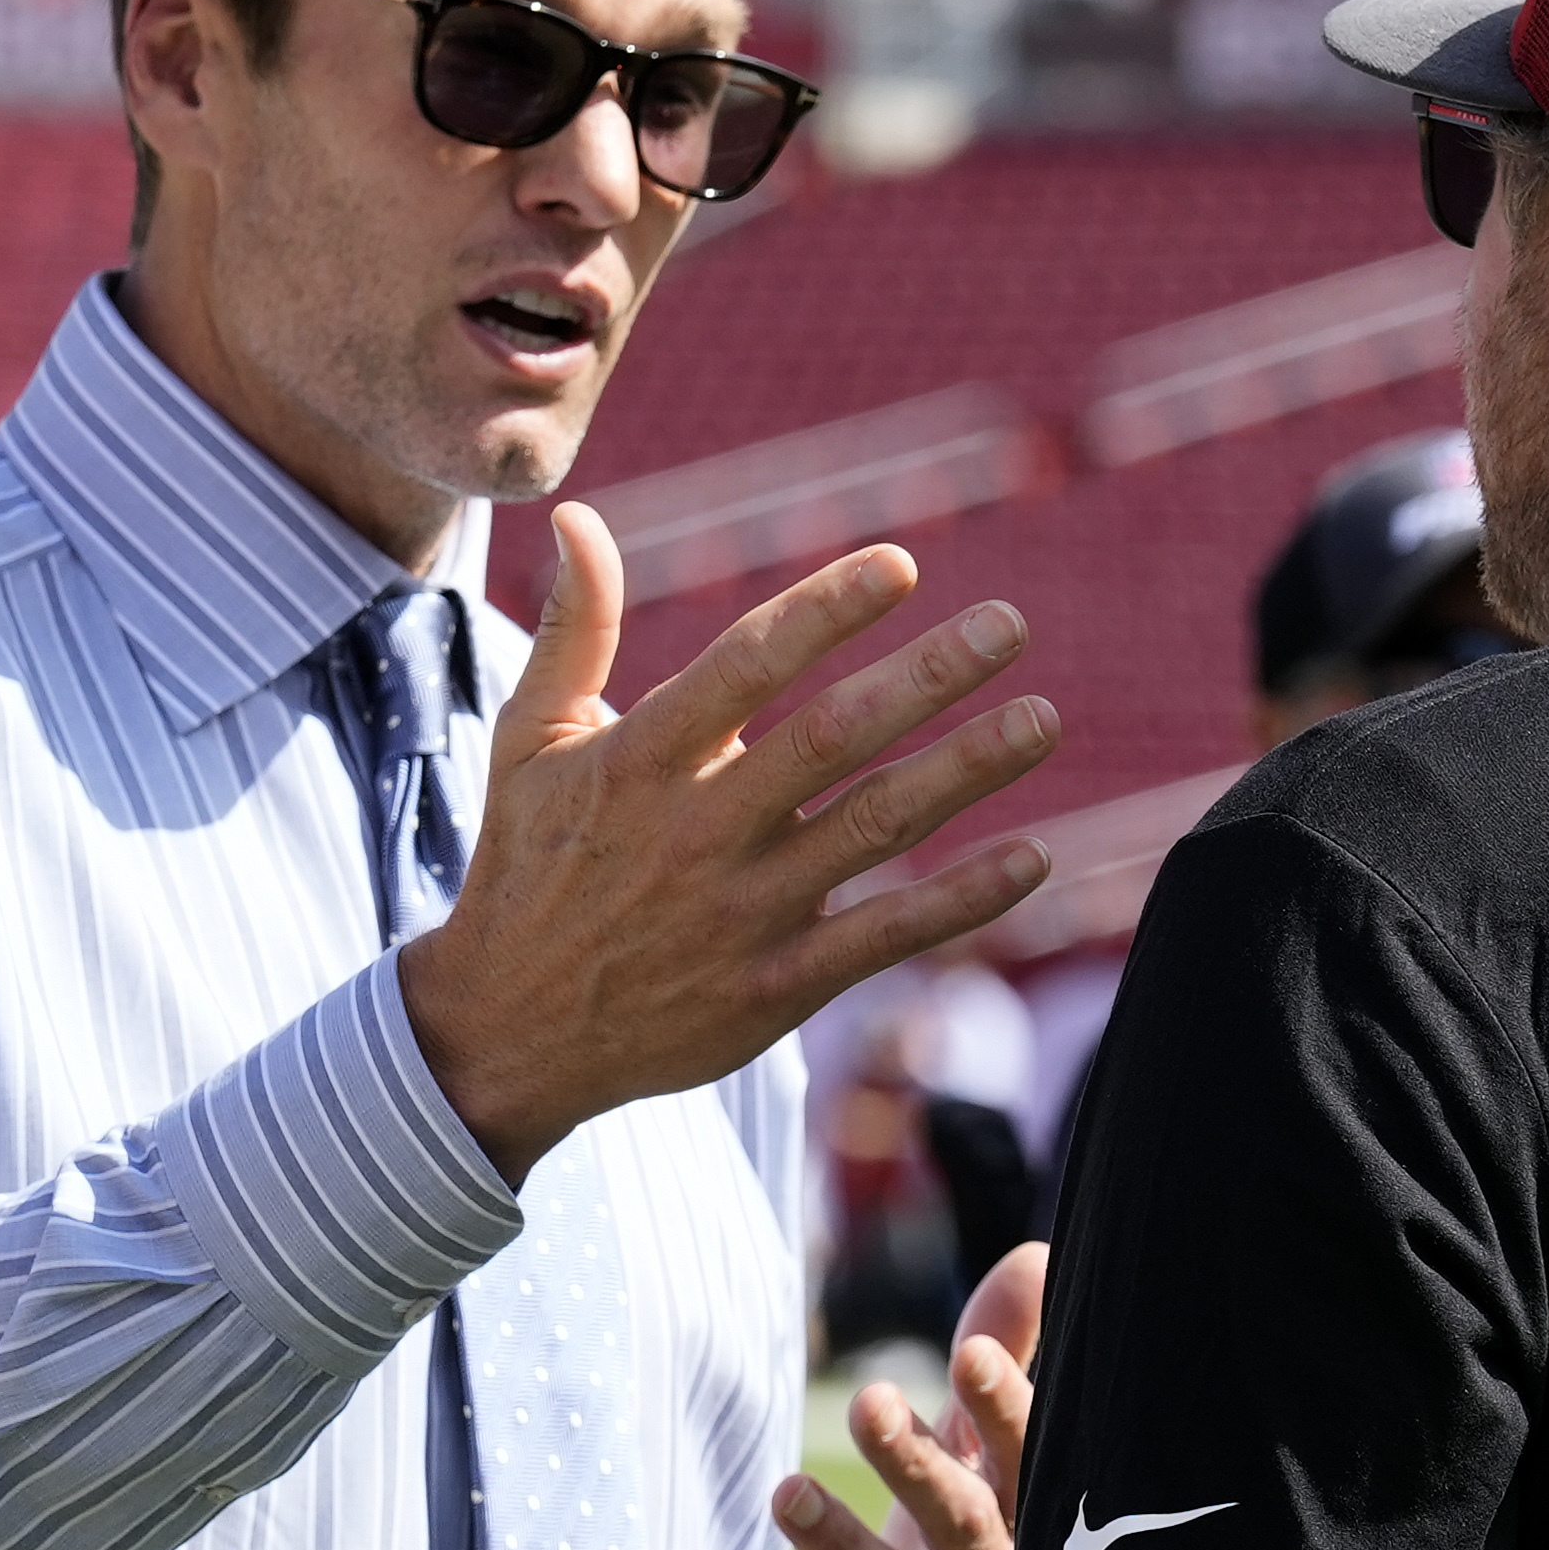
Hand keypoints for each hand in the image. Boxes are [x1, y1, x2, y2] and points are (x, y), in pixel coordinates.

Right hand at [398, 508, 1059, 1180]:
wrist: (506, 1033)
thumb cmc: (527, 866)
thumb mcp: (527, 742)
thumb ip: (573, 629)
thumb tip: (582, 516)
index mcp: (641, 759)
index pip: (746, 666)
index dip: (825, 611)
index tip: (901, 565)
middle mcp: (699, 830)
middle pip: (831, 738)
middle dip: (927, 676)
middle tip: (1009, 624)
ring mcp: (742, 913)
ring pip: (873, 829)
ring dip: (964, 771)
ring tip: (1042, 720)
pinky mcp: (773, 989)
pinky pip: (883, 938)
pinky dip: (961, 901)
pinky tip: (1034, 858)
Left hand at [750, 1243, 1044, 1549]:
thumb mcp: (983, 1470)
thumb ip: (1006, 1364)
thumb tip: (1035, 1257)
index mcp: (1033, 1531)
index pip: (1032, 1468)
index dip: (1006, 1414)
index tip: (967, 1355)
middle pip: (968, 1531)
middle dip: (918, 1467)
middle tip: (864, 1400)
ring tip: (786, 1490)